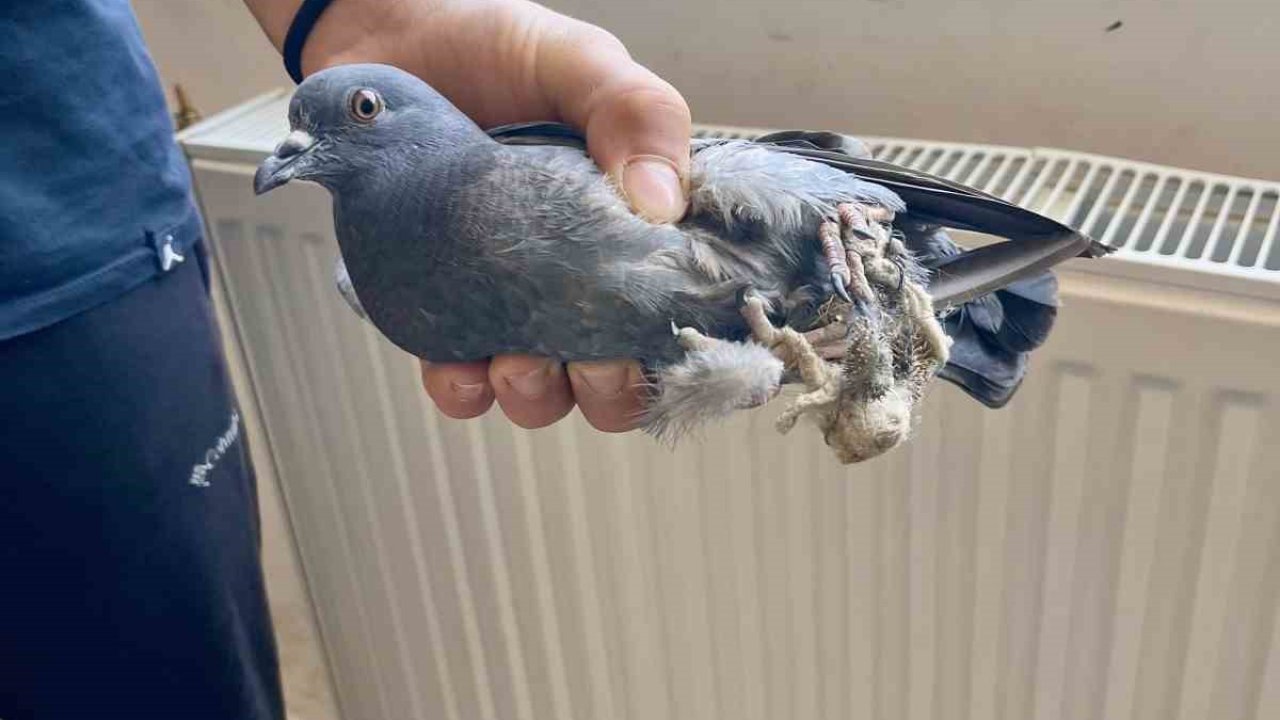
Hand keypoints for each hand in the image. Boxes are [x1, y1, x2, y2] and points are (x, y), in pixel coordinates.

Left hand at [248, 0, 690, 430]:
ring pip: (543, 390)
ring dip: (538, 392)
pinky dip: (464, 388)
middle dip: (611, 387)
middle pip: (619, 372)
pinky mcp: (441, 310)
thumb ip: (636, 114)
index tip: (668, 340)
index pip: (681, 304)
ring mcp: (509, 298)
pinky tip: (460, 363)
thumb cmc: (493, 48)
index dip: (685, 341)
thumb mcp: (581, 63)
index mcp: (631, 225)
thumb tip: (664, 210)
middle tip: (592, 360)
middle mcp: (576, 274)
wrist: (386, 39)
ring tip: (516, 359)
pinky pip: (460, 381)